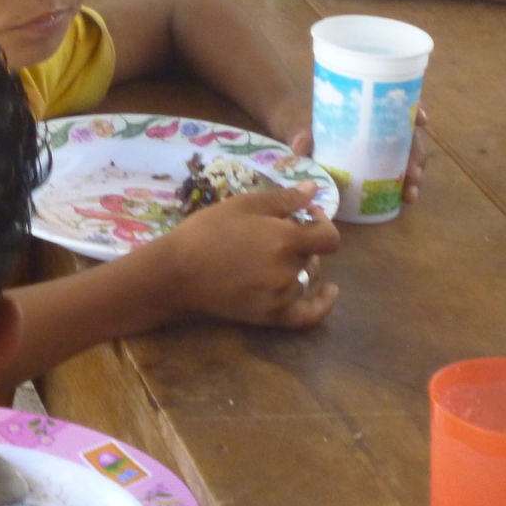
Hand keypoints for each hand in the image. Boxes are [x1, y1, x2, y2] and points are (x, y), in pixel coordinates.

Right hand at [161, 183, 341, 327]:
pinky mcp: (270, 316)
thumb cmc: (207, 231)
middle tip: (277, 231)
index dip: (322, 222)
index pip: (328, 237)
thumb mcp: (244, 204)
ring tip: (277, 255)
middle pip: (313, 256)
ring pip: (307, 278)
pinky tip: (328, 292)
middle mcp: (288, 271)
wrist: (176, 272)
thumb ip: (284, 198)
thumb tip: (314, 189)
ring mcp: (281, 297)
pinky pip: (308, 315)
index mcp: (285, 240)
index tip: (306, 216)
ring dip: (301, 265)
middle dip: (302, 241)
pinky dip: (322, 304)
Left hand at [292, 108, 429, 204]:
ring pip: (405, 156)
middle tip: (413, 174)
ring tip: (410, 193)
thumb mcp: (297, 123)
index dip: (415, 109)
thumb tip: (299, 148)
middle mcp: (376, 125)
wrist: (289, 129)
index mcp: (364, 107)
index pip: (397, 102)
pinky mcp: (369, 164)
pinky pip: (392, 172)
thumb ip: (300, 134)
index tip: (421, 120)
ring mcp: (374, 146)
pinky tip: (403, 198)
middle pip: (407, 135)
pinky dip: (400, 184)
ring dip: (413, 173)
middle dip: (416, 154)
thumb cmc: (297, 118)